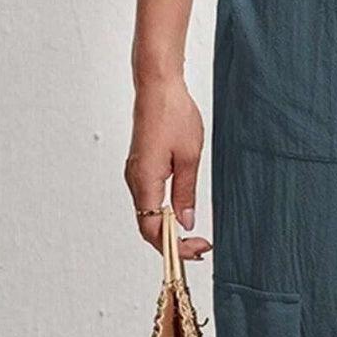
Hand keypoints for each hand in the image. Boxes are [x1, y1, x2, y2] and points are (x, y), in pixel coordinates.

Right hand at [124, 75, 211, 256]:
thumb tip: (186, 222)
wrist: (157, 86)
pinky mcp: (140, 168)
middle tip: (201, 248)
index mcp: (145, 180)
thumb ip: (186, 193)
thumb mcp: (190, 157)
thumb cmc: (173, 114)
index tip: (198, 250)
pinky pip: (147, 201)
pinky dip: (162, 215)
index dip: (174, 247)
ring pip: (146, 216)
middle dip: (173, 243)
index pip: (152, 230)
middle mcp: (135, 180)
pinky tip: (179, 216)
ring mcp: (135, 174)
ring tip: (195, 237)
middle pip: (147, 227)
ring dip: (168, 231)